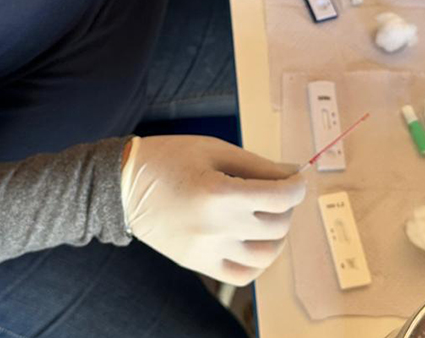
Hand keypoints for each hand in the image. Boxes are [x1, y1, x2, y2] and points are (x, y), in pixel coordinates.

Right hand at [120, 135, 305, 284]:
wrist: (124, 186)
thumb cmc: (170, 158)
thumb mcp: (215, 149)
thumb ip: (258, 164)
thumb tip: (293, 173)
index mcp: (218, 193)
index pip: (278, 197)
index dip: (297, 187)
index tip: (299, 179)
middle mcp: (214, 228)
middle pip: (276, 225)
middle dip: (288, 206)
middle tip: (280, 191)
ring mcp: (206, 252)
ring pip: (266, 255)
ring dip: (277, 235)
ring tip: (269, 215)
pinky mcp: (198, 265)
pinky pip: (242, 275)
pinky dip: (258, 261)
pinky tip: (255, 240)